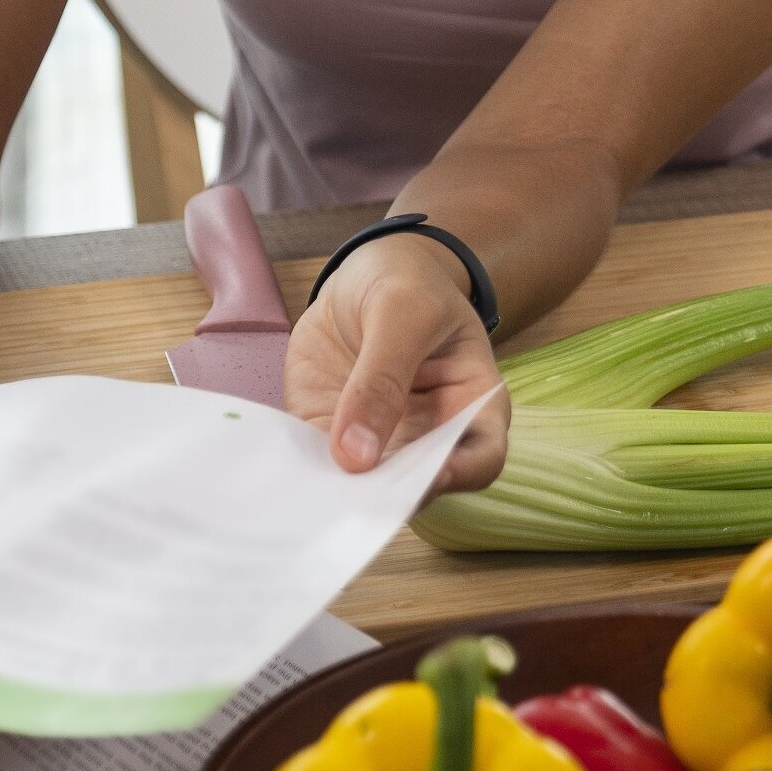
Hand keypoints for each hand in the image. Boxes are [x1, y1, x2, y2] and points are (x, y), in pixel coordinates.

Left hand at [285, 234, 510, 493]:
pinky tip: (289, 475)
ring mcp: (382, 441)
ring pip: (367, 488)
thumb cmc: (407, 285)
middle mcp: (431, 436)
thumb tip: (357, 456)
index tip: (423, 476)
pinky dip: (307, 475)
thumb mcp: (403, 312)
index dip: (459, 473)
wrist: (365, 275)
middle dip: (390, 494)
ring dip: (343, 495)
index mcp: (472, 405)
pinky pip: (322, 467)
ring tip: (317, 492)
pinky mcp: (333, 437)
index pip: (482, 457)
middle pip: (420, 485)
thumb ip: (383, 377)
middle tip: (356, 490)